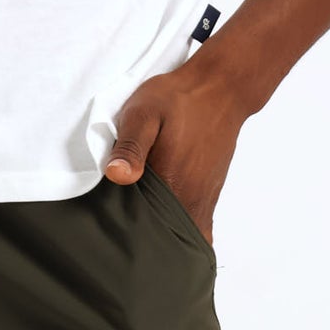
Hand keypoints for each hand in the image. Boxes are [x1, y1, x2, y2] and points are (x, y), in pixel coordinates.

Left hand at [103, 58, 249, 247]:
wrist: (219, 89)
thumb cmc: (178, 99)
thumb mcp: (143, 114)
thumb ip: (130, 146)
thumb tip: (116, 176)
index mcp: (172, 184)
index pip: (144, 228)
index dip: (126, 233)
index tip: (111, 232)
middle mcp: (191, 199)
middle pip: (164, 237)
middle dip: (143, 240)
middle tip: (121, 231)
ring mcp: (203, 199)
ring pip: (180, 233)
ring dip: (161, 233)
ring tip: (137, 224)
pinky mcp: (209, 194)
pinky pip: (193, 223)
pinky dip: (177, 226)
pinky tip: (159, 215)